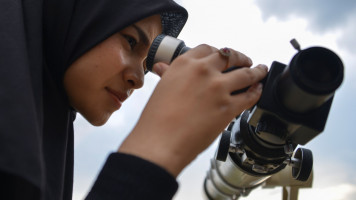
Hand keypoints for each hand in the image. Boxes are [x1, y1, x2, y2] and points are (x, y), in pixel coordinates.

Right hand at [118, 44, 267, 176]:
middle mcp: (203, 71)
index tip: (223, 57)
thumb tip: (163, 68)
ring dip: (257, 71)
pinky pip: (250, 95)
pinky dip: (257, 91)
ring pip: (246, 74)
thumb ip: (169, 75)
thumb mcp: (161, 89)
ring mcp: (218, 88)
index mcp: (184, 64)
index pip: (208, 49)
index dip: (219, 52)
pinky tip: (258, 89)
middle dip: (241, 58)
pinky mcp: (228, 107)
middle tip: (245, 61)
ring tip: (261, 71)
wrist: (160, 142)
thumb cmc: (156, 119)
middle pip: (230, 57)